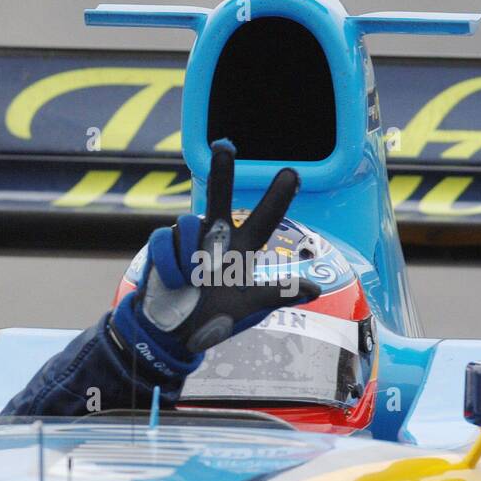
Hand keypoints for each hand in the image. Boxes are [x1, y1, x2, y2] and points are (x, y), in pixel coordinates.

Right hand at [110, 139, 320, 379]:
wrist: (173, 333)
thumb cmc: (215, 317)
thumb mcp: (248, 307)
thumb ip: (277, 294)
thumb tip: (315, 288)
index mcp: (242, 248)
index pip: (264, 218)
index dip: (277, 197)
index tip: (292, 173)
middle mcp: (216, 235)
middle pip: (219, 196)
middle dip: (222, 171)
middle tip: (225, 147)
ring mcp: (189, 238)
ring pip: (190, 223)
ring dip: (190, 257)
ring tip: (191, 283)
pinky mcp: (164, 245)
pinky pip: (167, 241)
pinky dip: (170, 264)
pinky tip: (175, 282)